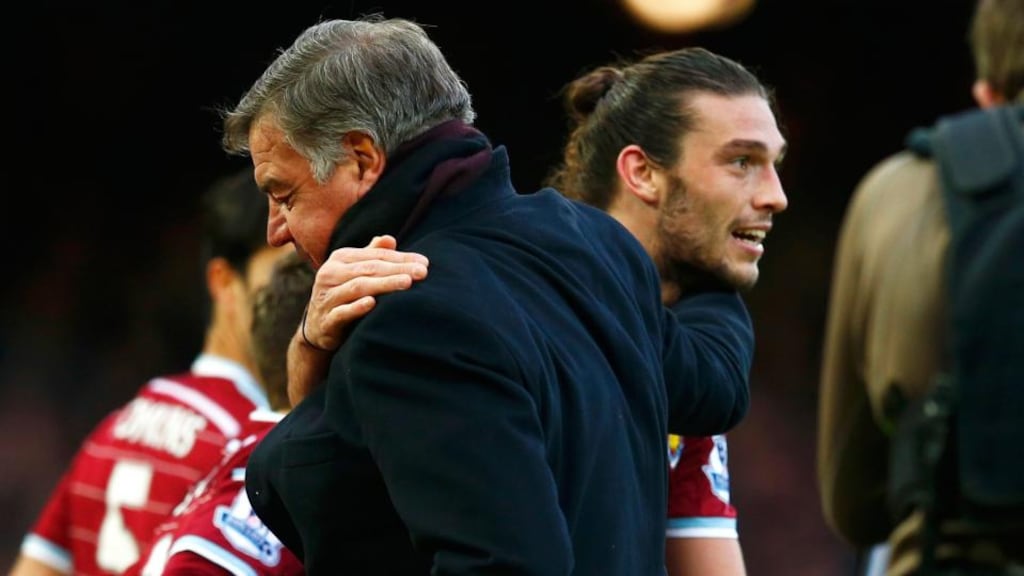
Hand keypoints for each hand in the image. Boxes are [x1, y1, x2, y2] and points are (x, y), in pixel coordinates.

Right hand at [302, 234, 428, 351]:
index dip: (401, 258)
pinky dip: (356, 307)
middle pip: (369, 269)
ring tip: (406, 283)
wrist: (319, 327)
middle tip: (422, 272)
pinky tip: (372, 303)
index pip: (376, 256)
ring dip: (383, 285)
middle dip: (398, 269)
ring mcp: (326, 297)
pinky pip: (341, 312)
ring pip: (357, 287)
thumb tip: (390, 238)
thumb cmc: (344, 294)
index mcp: (340, 259)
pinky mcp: (326, 320)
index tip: (424, 263)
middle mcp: (330, 274)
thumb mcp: (356, 272)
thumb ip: (372, 256)